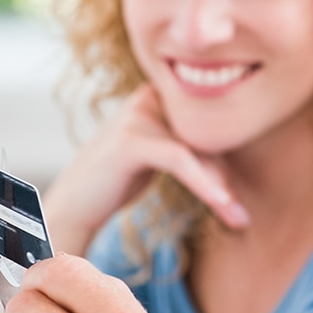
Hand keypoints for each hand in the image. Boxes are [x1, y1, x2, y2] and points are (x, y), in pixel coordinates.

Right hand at [42, 84, 248, 254]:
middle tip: (239, 216)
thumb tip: (236, 162)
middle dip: (224, 177)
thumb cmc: (117, 180)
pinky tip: (222, 204)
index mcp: (159, 93)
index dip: (225, 161)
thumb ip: (192, 147)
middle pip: (206, 134)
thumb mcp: (160, 155)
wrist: (73, 205)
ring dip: (221, 187)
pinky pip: (181, 159)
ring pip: (198, 149)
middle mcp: (149, 95)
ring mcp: (138, 113)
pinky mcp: (131, 139)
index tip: (239, 200)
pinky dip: (204, 183)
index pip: (207, 122)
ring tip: (238, 219)